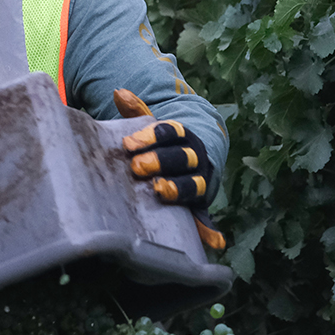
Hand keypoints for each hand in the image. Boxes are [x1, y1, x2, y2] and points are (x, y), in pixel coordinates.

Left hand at [114, 88, 225, 249]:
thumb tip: (119, 92)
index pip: (169, 132)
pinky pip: (204, 217)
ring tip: (162, 190)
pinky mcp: (199, 204)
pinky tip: (215, 242)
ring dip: (179, 188)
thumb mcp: (152, 126)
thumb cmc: (164, 142)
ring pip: (192, 184)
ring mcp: (200, 180)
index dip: (150, 137)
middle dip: (160, 161)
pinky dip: (210, 229)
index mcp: (183, 135)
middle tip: (137, 167)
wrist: (195, 153)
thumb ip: (137, 112)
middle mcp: (195, 157)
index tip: (129, 144)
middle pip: (180, 157)